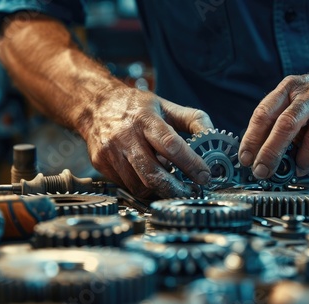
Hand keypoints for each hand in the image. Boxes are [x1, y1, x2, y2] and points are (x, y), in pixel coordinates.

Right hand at [79, 87, 213, 198]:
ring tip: (171, 184)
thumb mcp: (167, 106)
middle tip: (191, 192)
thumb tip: (213, 137)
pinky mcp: (101, 164)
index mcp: (145, 119)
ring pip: (139, 185)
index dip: (190, 163)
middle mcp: (126, 136)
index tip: (204, 176)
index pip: (171, 145)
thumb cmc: (136, 107)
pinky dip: (143, 187)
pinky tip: (150, 178)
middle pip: (153, 173)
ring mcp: (111, 152)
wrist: (95, 105)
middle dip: (175, 188)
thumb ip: (193, 119)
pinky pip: (127, 186)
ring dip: (159, 190)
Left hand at [238, 64, 308, 178]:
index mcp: (290, 87)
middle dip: (270, 152)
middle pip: (286, 125)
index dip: (252, 138)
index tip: (245, 159)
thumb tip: (261, 158)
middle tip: (262, 171)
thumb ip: (280, 124)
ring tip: (297, 170)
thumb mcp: (297, 100)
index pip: (264, 113)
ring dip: (301, 160)